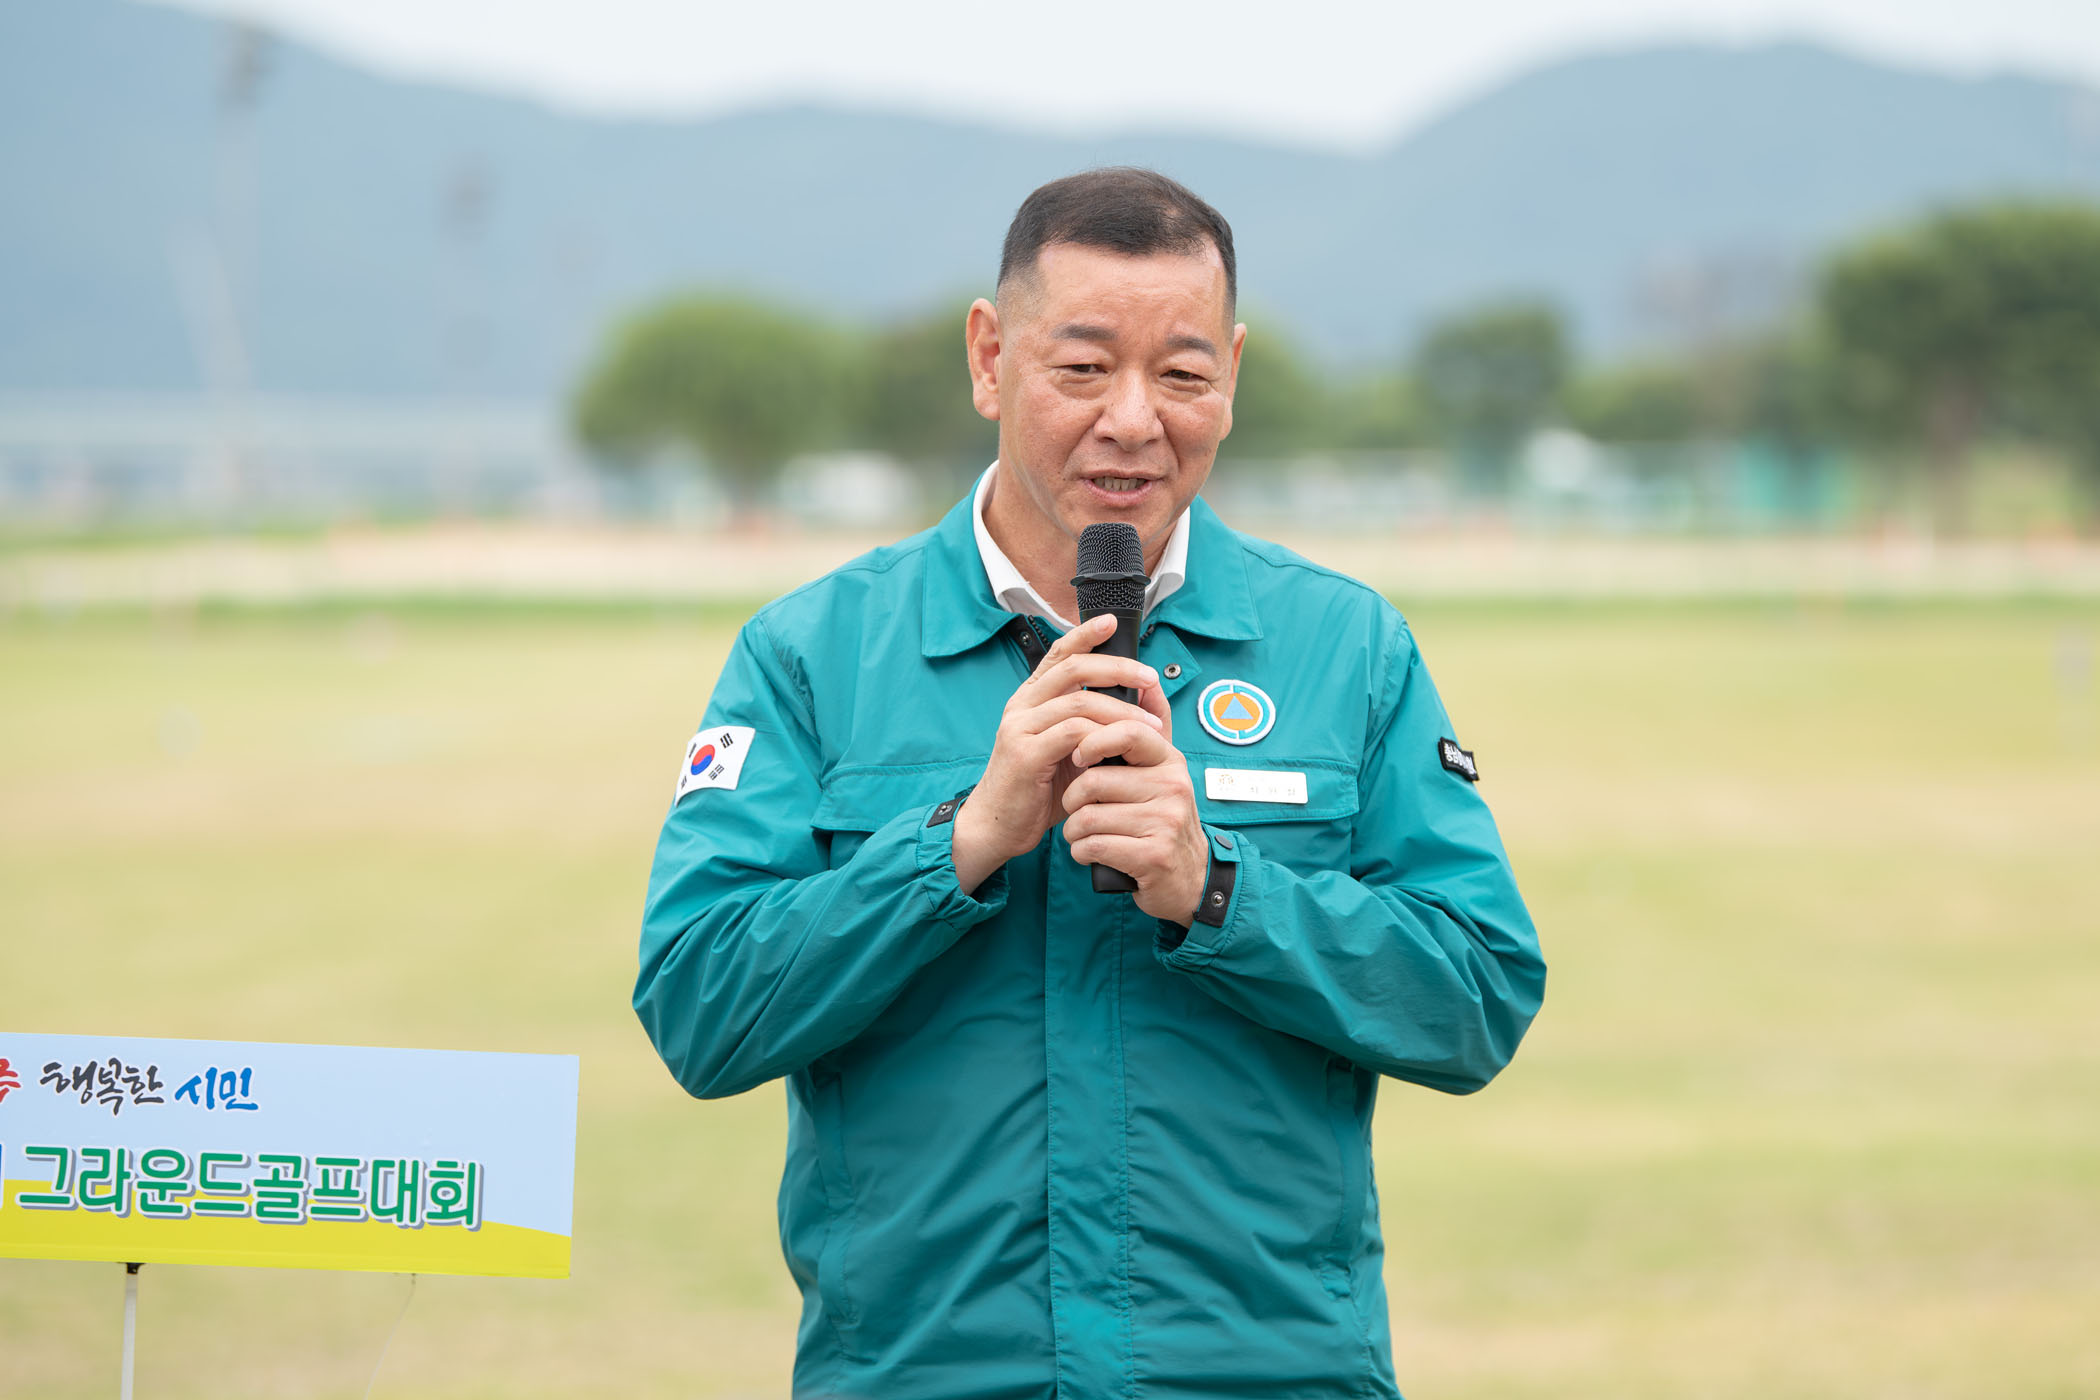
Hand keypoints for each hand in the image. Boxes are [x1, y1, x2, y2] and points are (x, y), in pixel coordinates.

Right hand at [951, 614, 1167, 894]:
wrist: (998, 827)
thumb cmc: (1038, 790)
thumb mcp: (1071, 752)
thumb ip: (1097, 727)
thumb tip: (1140, 706)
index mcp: (1031, 699)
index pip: (1059, 654)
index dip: (1084, 633)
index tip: (1112, 621)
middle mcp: (1022, 705)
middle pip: (1072, 667)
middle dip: (1116, 667)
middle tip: (1148, 677)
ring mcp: (1020, 726)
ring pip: (1078, 700)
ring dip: (1121, 709)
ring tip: (1150, 724)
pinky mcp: (1024, 752)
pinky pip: (1072, 732)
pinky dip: (1101, 736)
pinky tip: (1119, 747)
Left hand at [1059, 702, 1210, 925]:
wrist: (1190, 878)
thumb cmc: (1164, 820)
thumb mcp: (1164, 771)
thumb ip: (1153, 727)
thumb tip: (1148, 681)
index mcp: (1169, 761)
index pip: (1127, 731)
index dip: (1091, 740)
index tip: (1078, 756)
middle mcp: (1172, 787)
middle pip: (1094, 781)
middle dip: (1073, 799)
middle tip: (1078, 808)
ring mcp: (1164, 822)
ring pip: (1087, 817)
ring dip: (1074, 830)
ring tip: (1084, 834)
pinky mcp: (1152, 856)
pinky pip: (1093, 846)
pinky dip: (1081, 852)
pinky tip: (1090, 852)